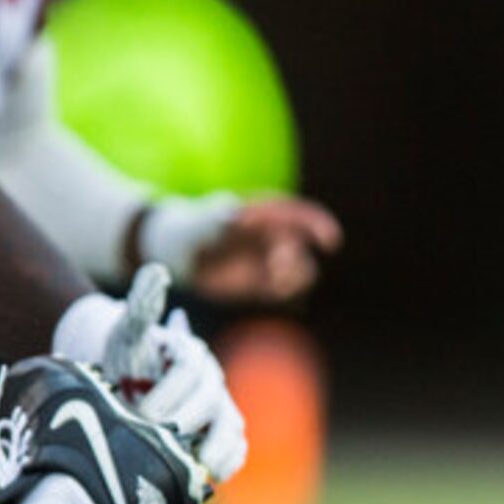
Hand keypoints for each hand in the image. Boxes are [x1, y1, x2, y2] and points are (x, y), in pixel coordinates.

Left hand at [55, 268, 247, 489]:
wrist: (126, 385)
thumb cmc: (125, 358)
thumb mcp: (127, 332)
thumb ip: (140, 305)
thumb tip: (156, 269)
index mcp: (192, 354)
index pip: (188, 372)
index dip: (165, 392)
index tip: (138, 412)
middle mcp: (213, 381)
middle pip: (211, 403)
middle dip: (184, 423)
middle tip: (158, 440)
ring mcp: (221, 409)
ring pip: (232, 428)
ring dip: (216, 449)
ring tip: (194, 467)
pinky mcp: (222, 435)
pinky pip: (236, 449)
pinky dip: (227, 463)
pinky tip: (207, 477)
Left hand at [152, 194, 342, 306]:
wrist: (173, 253)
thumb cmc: (184, 230)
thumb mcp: (195, 223)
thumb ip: (214, 218)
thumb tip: (232, 212)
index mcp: (259, 213)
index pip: (296, 214)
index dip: (317, 224)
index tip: (329, 240)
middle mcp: (269, 235)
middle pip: (299, 245)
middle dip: (296, 258)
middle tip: (277, 270)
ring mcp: (267, 258)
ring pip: (299, 268)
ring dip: (294, 278)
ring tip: (275, 284)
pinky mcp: (262, 282)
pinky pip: (283, 288)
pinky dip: (283, 292)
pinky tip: (270, 292)